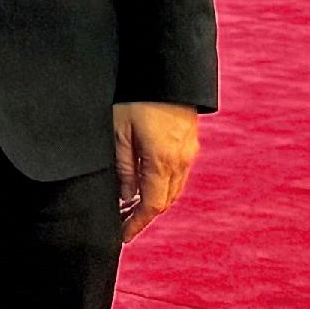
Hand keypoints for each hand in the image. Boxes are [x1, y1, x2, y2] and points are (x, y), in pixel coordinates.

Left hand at [111, 101, 200, 237]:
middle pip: (164, 201)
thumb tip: (126, 197)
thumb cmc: (137, 98)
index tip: (122, 235)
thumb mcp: (119, 132)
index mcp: (161, 161)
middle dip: (143, 216)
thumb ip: (124, 167)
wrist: (167, 72)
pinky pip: (179, 174)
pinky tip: (147, 184)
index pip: (151, 206)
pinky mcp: (190, 143)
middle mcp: (180, 161)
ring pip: (174, 189)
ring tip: (130, 207)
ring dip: (154, 202)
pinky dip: (163, 187)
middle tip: (122, 223)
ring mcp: (189, 152)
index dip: (136, 224)